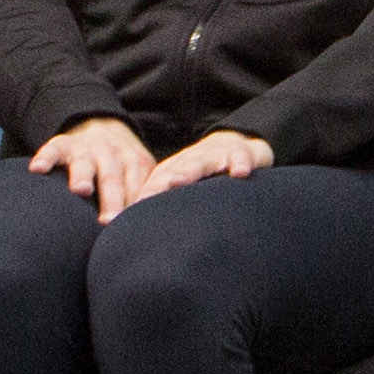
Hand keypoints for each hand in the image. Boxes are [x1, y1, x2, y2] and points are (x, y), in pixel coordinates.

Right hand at [31, 117, 158, 222]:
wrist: (102, 128)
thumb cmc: (121, 168)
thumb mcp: (138, 176)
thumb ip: (139, 199)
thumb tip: (140, 236)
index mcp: (135, 163)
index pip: (138, 187)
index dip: (137, 205)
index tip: (134, 227)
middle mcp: (112, 155)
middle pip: (113, 180)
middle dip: (112, 200)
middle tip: (109, 221)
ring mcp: (86, 149)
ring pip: (85, 164)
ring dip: (83, 176)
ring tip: (81, 190)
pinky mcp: (62, 144)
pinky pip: (52, 151)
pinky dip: (45, 158)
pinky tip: (37, 169)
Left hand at [139, 130, 274, 197]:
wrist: (239, 144)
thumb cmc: (208, 171)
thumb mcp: (187, 183)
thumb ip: (168, 199)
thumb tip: (145, 230)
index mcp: (177, 170)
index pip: (158, 182)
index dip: (146, 195)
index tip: (132, 210)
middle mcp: (193, 161)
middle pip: (173, 172)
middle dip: (159, 184)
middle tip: (144, 198)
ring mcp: (216, 155)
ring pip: (200, 163)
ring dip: (188, 171)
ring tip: (178, 180)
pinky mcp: (241, 152)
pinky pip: (240, 158)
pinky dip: (240, 163)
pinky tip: (240, 173)